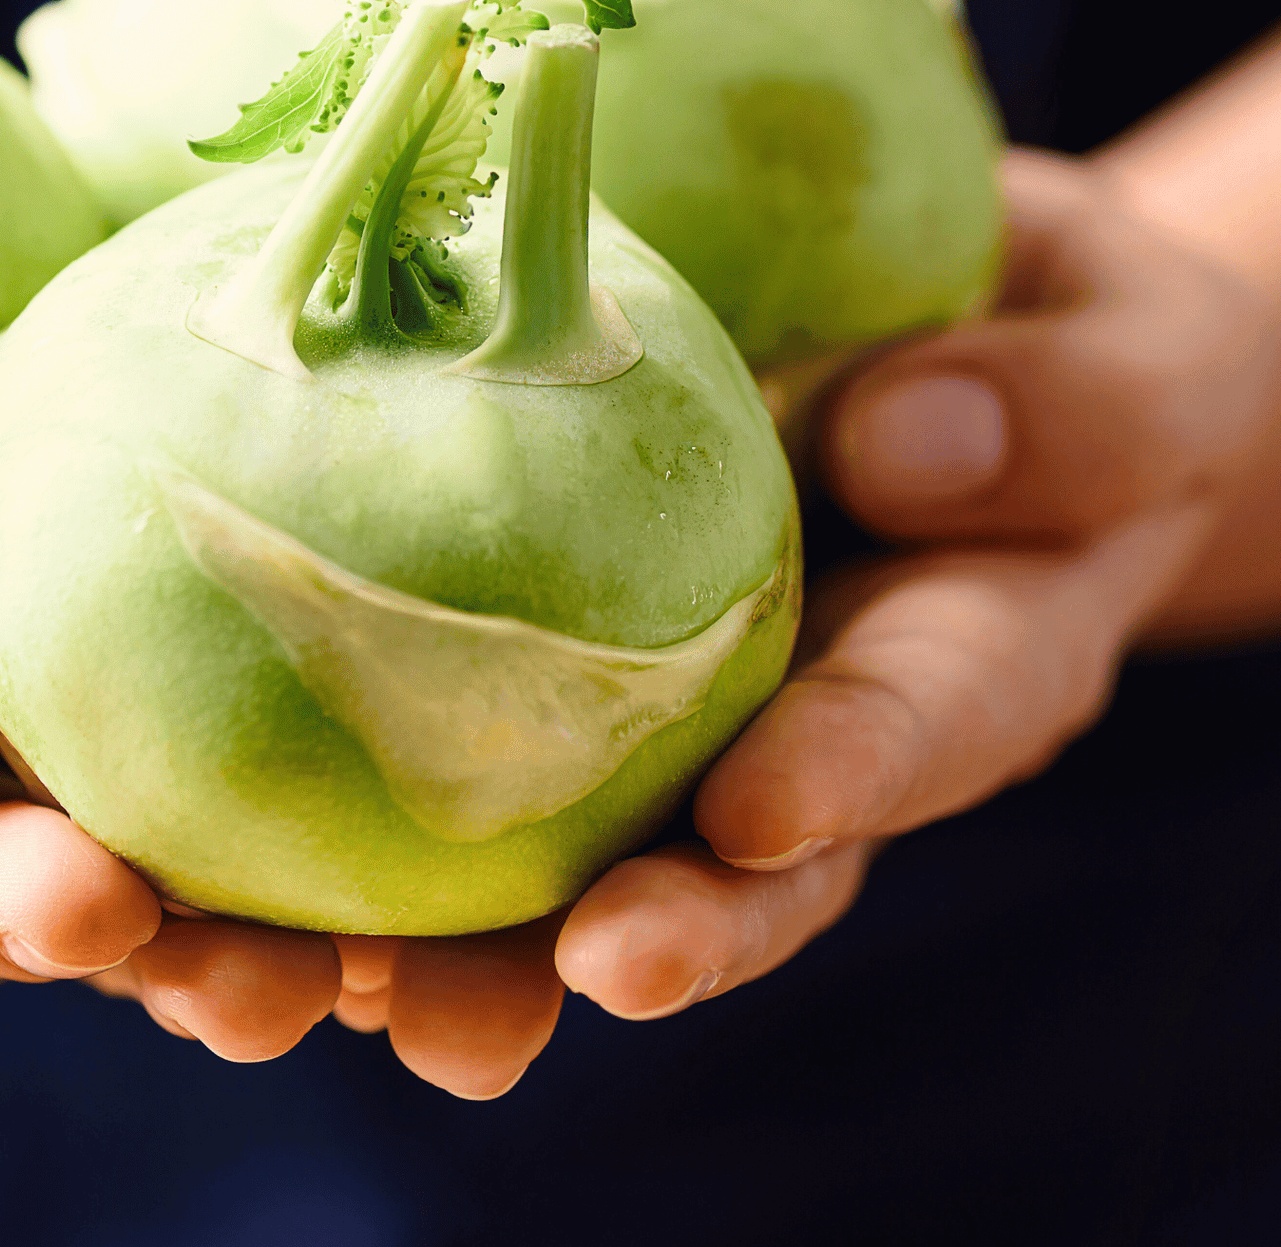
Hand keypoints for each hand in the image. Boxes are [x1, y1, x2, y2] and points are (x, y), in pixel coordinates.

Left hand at [326, 149, 1279, 1093]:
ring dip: (445, 938)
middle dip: (621, 943)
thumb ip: (1072, 407)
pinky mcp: (564, 643)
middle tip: (493, 1013)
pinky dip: (346, 801)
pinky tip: (226, 849)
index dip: (847, 778)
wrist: (983, 346)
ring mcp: (683, 700)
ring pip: (573, 846)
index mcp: (969, 658)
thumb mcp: (1128, 345)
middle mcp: (812, 720)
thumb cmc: (1072, 342)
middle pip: (726, 868)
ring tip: (314, 994)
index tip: (761, 812)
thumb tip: (896, 443)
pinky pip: (456, 726)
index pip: (921, 729)